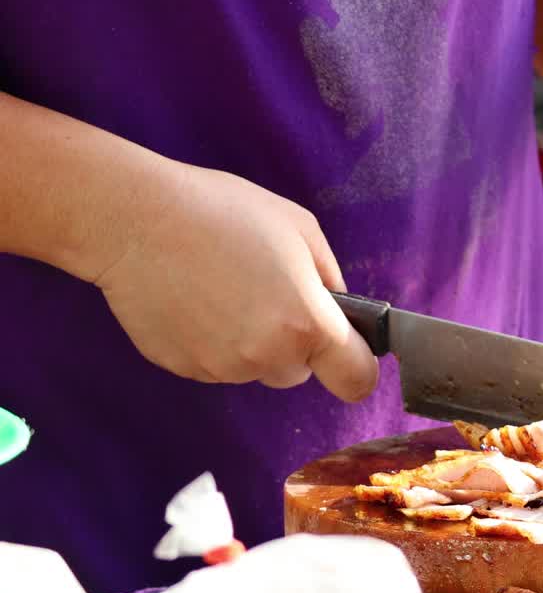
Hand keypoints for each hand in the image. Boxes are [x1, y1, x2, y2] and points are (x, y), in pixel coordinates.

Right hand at [93, 163, 377, 400]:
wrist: (136, 220)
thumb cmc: (223, 212)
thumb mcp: (301, 229)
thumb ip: (330, 278)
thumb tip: (340, 309)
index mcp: (307, 324)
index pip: (356, 380)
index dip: (356, 365)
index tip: (346, 348)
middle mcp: (268, 356)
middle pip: (300, 372)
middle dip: (295, 343)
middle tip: (268, 293)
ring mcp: (222, 368)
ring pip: (256, 368)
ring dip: (252, 343)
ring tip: (226, 290)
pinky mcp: (184, 369)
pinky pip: (216, 365)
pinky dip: (213, 342)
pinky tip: (197, 300)